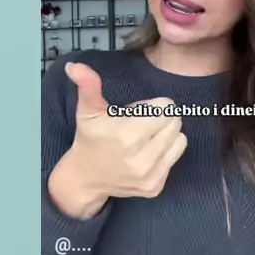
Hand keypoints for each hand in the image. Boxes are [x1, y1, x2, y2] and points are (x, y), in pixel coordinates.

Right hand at [47, 62, 187, 218]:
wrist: (86, 178)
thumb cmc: (91, 138)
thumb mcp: (88, 110)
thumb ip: (87, 85)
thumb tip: (74, 66)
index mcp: (127, 136)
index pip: (166, 108)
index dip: (154, 105)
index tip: (137, 112)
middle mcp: (140, 160)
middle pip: (175, 122)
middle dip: (161, 118)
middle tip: (140, 125)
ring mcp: (149, 177)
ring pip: (180, 140)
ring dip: (166, 135)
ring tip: (144, 139)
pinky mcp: (155, 188)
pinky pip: (176, 158)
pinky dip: (165, 152)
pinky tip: (145, 154)